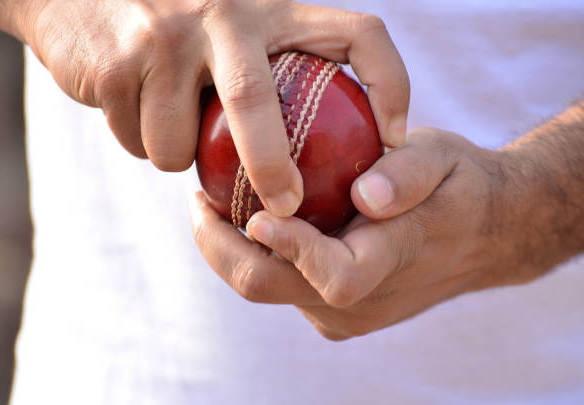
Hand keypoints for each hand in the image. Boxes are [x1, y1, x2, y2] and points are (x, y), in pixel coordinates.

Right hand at [11, 0, 408, 215]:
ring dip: (176, 154)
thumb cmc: (170, 28)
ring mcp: (166, 37)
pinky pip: (142, 142)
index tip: (396, 139)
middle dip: (271, 168)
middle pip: (258, 104)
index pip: (357, 35)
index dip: (390, 85)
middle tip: (285, 209)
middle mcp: (225, 11)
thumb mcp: (228, 36)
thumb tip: (305, 168)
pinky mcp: (118, 67)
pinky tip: (132, 103)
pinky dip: (140, 141)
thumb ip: (266, 79)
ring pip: (183, 146)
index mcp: (271, 7)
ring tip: (167, 116)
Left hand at [189, 127, 533, 339]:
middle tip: (197, 201)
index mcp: (394, 261)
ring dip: (231, 250)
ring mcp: (347, 312)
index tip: (254, 212)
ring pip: (269, 289)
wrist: (481, 234)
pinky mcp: (336, 310)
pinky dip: (257, 254)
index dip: (291, 249)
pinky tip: (248, 215)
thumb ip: (408, 175)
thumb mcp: (442, 159)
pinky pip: (283, 286)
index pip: (336, 275)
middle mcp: (364, 300)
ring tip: (210, 202)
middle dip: (223, 250)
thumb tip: (364, 195)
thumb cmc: (457, 185)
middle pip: (274, 289)